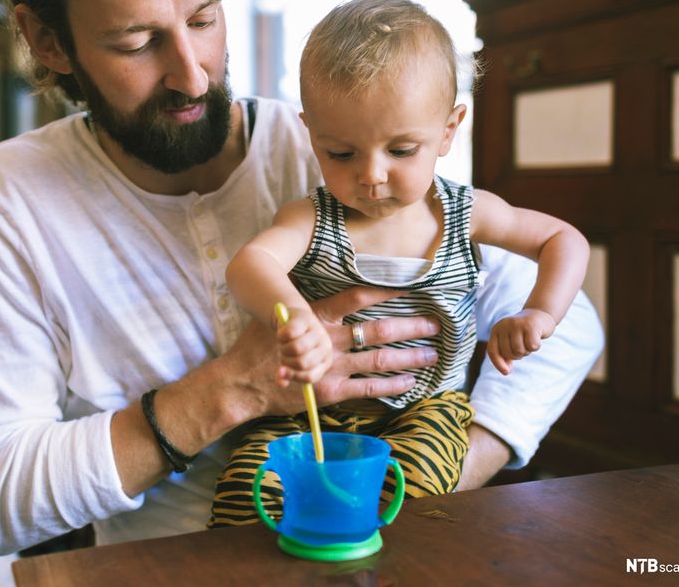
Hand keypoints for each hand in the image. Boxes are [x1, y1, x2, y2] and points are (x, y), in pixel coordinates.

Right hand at [273, 286, 439, 407]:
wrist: (243, 382)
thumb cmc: (257, 346)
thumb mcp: (278, 316)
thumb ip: (302, 305)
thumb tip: (318, 286)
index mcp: (317, 316)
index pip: (357, 298)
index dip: (385, 291)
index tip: (410, 287)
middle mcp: (329, 340)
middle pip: (378, 330)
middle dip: (410, 326)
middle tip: (435, 324)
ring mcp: (332, 367)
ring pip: (379, 359)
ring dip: (409, 356)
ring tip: (431, 354)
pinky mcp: (331, 391)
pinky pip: (368, 388)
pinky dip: (392, 385)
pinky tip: (410, 382)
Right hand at [275, 307, 332, 385]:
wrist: (294, 318)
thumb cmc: (295, 344)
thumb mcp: (293, 361)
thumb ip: (288, 374)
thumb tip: (280, 383)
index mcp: (325, 361)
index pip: (310, 376)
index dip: (293, 376)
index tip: (280, 372)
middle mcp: (325, 347)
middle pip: (302, 363)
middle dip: (286, 361)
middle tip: (282, 355)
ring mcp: (317, 332)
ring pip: (296, 348)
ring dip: (283, 349)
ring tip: (282, 345)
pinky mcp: (305, 319)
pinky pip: (288, 333)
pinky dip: (280, 336)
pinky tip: (282, 334)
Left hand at [487, 308, 555, 373]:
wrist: (540, 314)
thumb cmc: (523, 332)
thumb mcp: (510, 341)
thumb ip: (505, 355)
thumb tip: (506, 371)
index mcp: (496, 329)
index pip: (492, 351)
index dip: (498, 363)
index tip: (507, 372)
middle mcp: (504, 325)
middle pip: (508, 353)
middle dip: (517, 355)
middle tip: (523, 345)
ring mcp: (516, 324)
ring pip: (519, 351)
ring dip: (527, 352)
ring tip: (529, 342)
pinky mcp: (530, 325)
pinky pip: (532, 346)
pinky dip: (535, 347)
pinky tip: (537, 338)